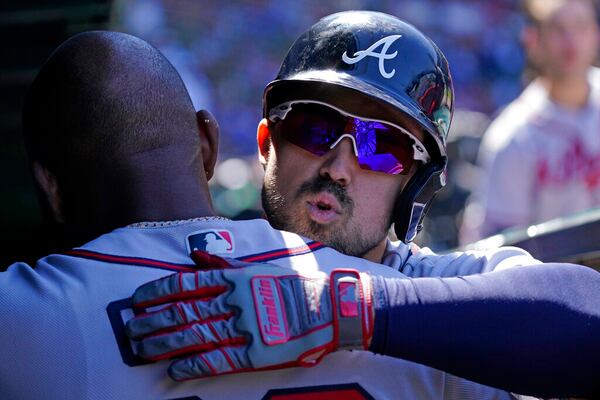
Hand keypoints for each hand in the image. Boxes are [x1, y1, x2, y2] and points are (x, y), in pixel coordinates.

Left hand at [125, 252, 372, 380]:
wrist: (329, 308)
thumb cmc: (293, 285)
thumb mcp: (259, 267)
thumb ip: (225, 264)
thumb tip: (196, 257)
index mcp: (236, 278)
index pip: (186, 284)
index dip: (158, 292)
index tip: (138, 300)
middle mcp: (236, 301)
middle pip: (184, 311)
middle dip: (153, 321)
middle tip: (130, 330)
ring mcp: (246, 328)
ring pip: (195, 335)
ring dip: (165, 343)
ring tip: (142, 349)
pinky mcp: (256, 353)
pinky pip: (220, 359)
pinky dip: (194, 364)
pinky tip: (173, 369)